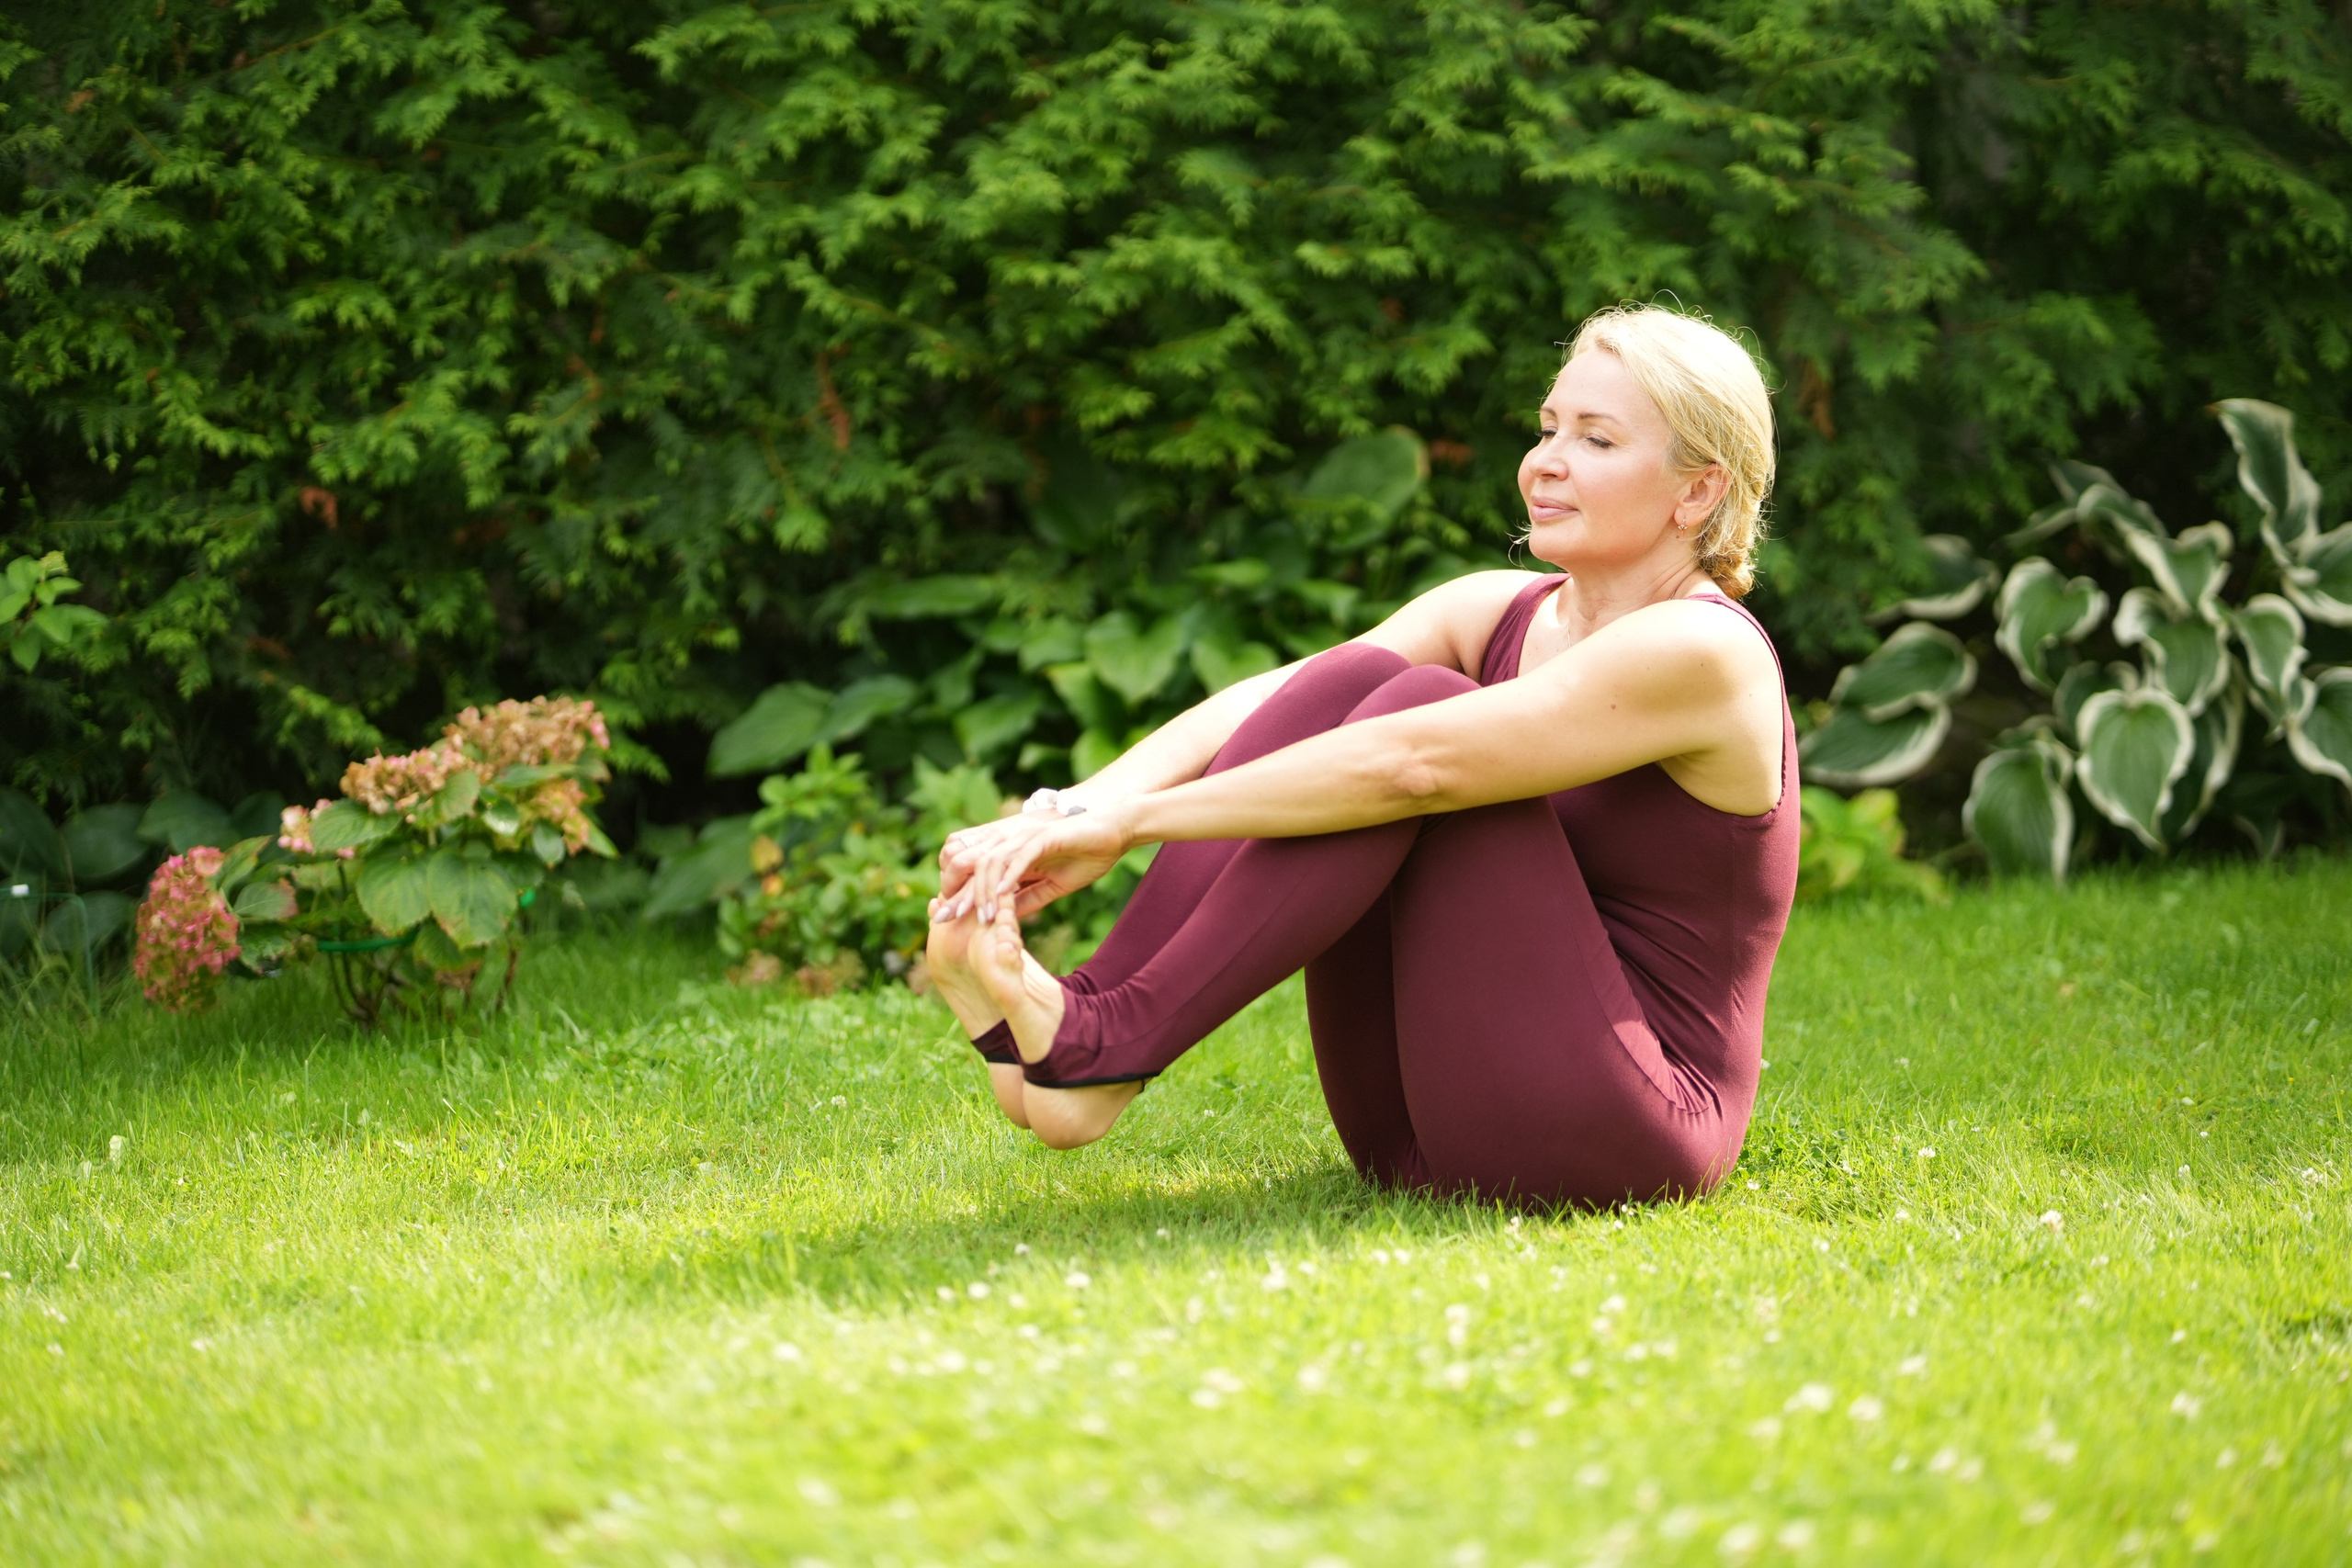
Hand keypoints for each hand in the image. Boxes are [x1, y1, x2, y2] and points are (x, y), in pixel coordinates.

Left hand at [934, 804, 1131, 922]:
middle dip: (955, 892)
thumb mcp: (1053, 885)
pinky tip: (1001, 898)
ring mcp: (1025, 837)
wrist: (1116, 829)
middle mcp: (1011, 840)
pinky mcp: (1042, 837)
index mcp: (1010, 851)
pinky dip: (1007, 878)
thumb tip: (1004, 918)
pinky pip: (1018, 858)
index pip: (971, 869)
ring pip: (989, 863)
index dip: (955, 890)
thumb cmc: (1087, 854)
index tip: (949, 917)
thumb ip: (1027, 898)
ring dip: (983, 891)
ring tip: (983, 918)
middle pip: (969, 863)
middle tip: (944, 919)